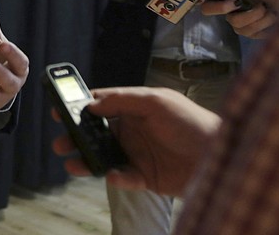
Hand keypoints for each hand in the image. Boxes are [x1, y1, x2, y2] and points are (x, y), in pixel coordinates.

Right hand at [52, 87, 220, 196]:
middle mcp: (131, 130)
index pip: (100, 105)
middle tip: (59, 141)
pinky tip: (112, 175)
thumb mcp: (157, 101)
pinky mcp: (145, 176)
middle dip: (75, 137)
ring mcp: (137, 153)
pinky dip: (115, 178)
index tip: (60, 110)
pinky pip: (123, 177)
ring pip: (103, 157)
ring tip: (70, 165)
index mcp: (133, 108)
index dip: (79, 107)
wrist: (219, 155)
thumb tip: (93, 104)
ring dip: (86, 160)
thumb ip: (123, 99)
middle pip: (95, 133)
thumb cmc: (192, 122)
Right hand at [200, 0, 278, 37]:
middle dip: (222, 7)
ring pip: (234, 22)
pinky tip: (272, 17)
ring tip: (267, 8)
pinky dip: (263, 22)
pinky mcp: (249, 33)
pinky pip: (249, 30)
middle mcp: (230, 7)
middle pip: (208, 10)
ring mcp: (238, 21)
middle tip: (237, 1)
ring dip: (255, 14)